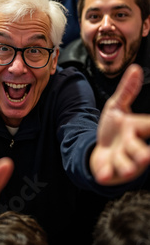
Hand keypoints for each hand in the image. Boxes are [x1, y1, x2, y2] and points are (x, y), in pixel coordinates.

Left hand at [90, 64, 149, 183]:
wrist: (98, 150)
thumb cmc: (113, 129)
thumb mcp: (117, 107)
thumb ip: (127, 90)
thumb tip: (136, 68)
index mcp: (136, 129)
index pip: (149, 126)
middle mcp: (132, 146)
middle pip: (140, 150)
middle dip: (143, 153)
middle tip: (146, 156)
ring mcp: (120, 160)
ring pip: (126, 164)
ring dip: (128, 167)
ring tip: (129, 170)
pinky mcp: (108, 170)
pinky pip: (108, 173)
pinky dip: (105, 174)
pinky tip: (101, 175)